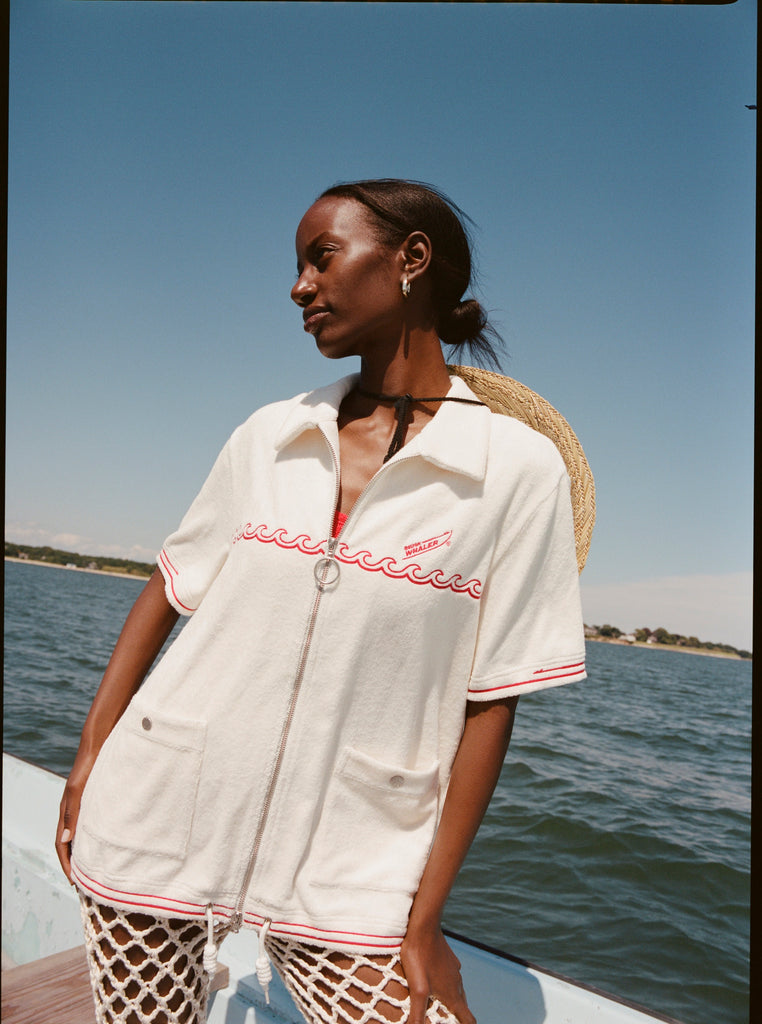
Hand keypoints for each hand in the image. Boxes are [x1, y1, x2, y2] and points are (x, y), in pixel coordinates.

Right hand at [55, 754, 95, 882]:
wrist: (100, 744)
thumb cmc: (89, 765)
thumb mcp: (79, 790)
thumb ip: (72, 813)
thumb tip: (65, 840)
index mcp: (66, 812)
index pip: (61, 844)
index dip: (66, 863)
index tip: (74, 881)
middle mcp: (72, 811)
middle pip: (69, 843)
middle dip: (74, 863)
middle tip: (84, 883)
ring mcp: (84, 806)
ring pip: (81, 835)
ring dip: (85, 852)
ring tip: (95, 868)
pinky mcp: (95, 800)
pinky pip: (92, 824)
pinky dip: (94, 838)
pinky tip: (106, 843)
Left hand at [401, 925, 474, 1023]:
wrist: (423, 927)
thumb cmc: (419, 957)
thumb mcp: (416, 990)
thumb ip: (417, 1014)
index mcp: (452, 995)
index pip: (468, 1019)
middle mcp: (457, 984)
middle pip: (463, 1006)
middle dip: (457, 1017)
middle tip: (444, 1019)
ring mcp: (454, 970)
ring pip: (457, 990)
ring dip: (450, 999)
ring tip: (437, 1003)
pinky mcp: (449, 959)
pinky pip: (450, 975)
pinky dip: (445, 982)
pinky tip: (432, 978)